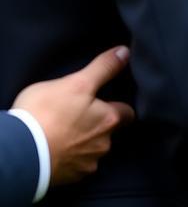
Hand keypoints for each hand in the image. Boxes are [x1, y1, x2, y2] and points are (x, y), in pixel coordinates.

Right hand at [13, 46, 134, 185]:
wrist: (20, 153)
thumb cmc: (47, 114)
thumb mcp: (76, 82)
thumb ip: (103, 67)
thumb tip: (125, 52)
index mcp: (109, 119)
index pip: (126, 112)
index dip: (117, 106)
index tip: (107, 103)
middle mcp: (103, 144)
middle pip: (110, 132)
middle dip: (100, 125)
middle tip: (80, 116)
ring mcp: (86, 163)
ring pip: (93, 149)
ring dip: (84, 143)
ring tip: (66, 132)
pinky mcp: (69, 177)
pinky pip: (76, 165)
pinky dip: (70, 157)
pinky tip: (58, 147)